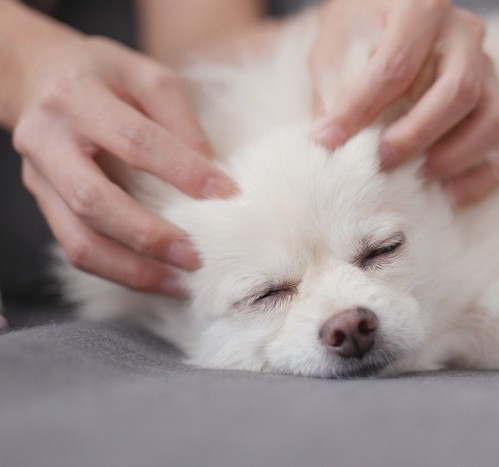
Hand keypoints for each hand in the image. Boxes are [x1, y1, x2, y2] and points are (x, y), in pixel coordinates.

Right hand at [12, 35, 236, 294]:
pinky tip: (155, 277)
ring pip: (78, 239)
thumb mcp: (147, 77)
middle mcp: (47, 140)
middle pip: (94, 200)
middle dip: (149, 235)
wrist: (40, 77)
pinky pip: (76, 248)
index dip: (182, 170)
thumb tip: (211, 174)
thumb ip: (180, 120)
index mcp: (76, 97)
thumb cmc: (105, 75)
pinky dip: (118, 271)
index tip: (226, 193)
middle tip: (196, 257)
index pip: (134, 140)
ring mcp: (39, 177)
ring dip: (132, 270)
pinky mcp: (43, 203)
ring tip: (179, 283)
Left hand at [310, 0, 498, 204]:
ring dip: (454, 158)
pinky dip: (479, 177)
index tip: (329, 139)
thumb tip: (331, 142)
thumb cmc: (358, 33)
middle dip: (415, 136)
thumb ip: (334, 88)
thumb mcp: (335, 47)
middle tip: (379, 161)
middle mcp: (465, 34)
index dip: (360, 109)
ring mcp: (488, 68)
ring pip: (494, 121)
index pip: (396, 66)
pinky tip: (444, 193)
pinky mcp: (496, 100)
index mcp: (422, 9)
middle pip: (458, 92)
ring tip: (414, 177)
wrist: (387, 19)